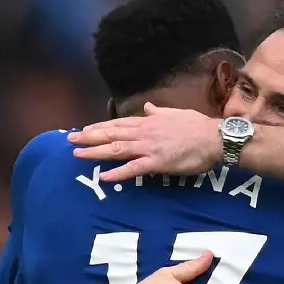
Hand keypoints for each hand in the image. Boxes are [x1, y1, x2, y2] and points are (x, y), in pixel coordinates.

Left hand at [68, 103, 222, 182]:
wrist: (213, 138)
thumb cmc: (197, 126)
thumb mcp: (175, 114)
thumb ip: (158, 112)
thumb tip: (149, 107)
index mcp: (148, 122)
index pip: (118, 123)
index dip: (99, 127)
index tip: (84, 129)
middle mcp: (144, 132)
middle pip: (111, 134)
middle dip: (89, 137)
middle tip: (70, 140)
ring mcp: (149, 147)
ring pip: (117, 149)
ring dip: (95, 152)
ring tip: (78, 155)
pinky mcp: (156, 162)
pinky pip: (133, 169)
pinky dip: (117, 173)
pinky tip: (103, 176)